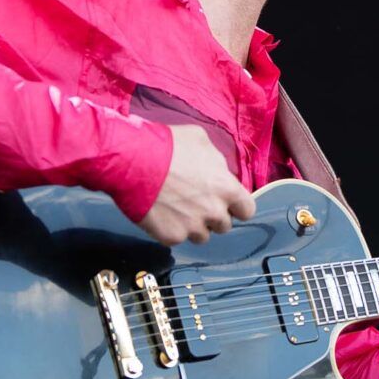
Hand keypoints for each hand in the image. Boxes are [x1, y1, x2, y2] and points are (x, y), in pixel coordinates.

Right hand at [137, 124, 255, 245]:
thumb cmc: (167, 146)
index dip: (237, 207)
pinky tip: (160, 212)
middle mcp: (214, 212)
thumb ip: (217, 161)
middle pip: (224, 226)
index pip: (247, 210)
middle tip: (195, 202)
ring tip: (176, 208)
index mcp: (226, 189)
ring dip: (193, 225)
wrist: (131, 162)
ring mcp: (193, 228)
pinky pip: (178, 238)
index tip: (226, 203)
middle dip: (213, 216)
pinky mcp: (172, 237)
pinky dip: (171, 228)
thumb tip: (219, 171)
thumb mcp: (200, 140)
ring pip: (202, 236)